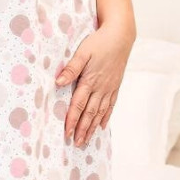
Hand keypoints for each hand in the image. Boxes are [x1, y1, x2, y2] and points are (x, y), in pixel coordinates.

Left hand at [55, 23, 133, 145]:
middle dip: (83, 129)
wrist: (121, 36)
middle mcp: (101, 87)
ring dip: (93, 127)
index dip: (72, 120)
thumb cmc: (99, 42)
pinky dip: (106, 116)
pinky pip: (111, 105)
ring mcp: (109, 88)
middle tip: (77, 143)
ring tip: (87, 139)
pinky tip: (102, 125)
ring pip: (100, 112)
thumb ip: (71, 68)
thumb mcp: (82, 52)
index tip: (67, 133)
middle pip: (90, 113)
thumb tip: (58, 83)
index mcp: (90, 80)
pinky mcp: (116, 85)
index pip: (78, 105)